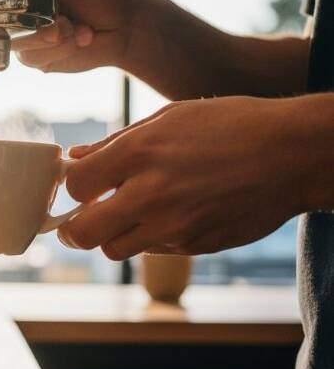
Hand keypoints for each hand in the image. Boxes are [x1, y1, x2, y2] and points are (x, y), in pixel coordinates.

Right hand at [0, 0, 148, 72]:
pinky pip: (32, 58)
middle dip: (26, 20)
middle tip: (61, 22)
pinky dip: (60, 50)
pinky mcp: (36, 55)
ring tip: (77, 30)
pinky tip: (80, 39)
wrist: (128, 30)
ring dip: (51, 39)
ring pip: (16, 41)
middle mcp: (23, 0)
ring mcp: (26, 29)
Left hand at [57, 96, 324, 259]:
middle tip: (81, 221)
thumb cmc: (231, 125)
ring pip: (115, 250)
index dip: (74, 187)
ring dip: (113, 236)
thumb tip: (76, 158)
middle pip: (84, 233)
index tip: (83, 185)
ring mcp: (174, 225)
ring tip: (128, 216)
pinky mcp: (195, 245)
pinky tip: (169, 215)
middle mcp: (152, 193)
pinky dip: (150, 238)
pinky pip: (153, 251)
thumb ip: (115, 142)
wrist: (293, 154)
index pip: (76, 187)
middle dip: (75, 229)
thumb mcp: (170, 117)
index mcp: (140, 153)